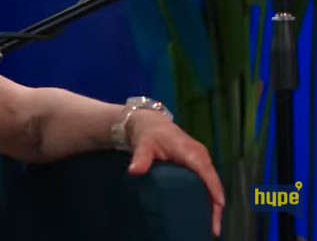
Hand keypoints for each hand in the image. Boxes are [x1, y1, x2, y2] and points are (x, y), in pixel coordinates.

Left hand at [125, 110, 224, 237]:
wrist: (149, 123)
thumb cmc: (148, 133)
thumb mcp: (143, 144)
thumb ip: (141, 158)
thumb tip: (134, 171)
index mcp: (191, 152)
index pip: (207, 173)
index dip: (214, 190)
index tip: (218, 207)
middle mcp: (200, 156)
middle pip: (213, 183)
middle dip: (216, 206)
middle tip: (213, 228)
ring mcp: (200, 161)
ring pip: (212, 185)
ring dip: (213, 204)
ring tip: (211, 226)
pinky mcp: (197, 165)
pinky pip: (206, 183)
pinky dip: (208, 197)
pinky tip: (204, 212)